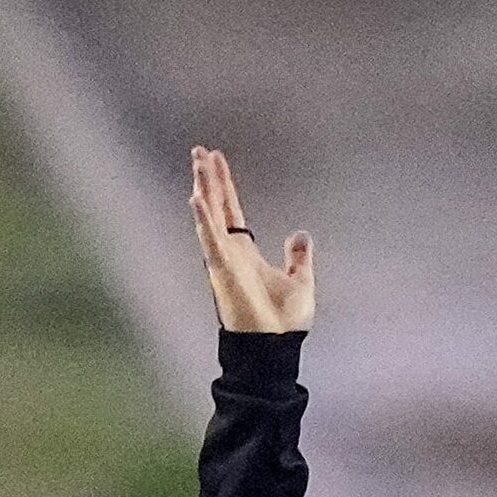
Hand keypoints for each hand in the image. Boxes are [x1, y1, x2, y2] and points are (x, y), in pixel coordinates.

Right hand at [190, 145, 314, 331]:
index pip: (231, 211)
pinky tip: (196, 198)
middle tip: (199, 151)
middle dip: (209, 178)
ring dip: (203, 189)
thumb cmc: (284, 321)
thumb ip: (298, 257)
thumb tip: (301, 234)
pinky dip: (203, 219)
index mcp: (246, 253)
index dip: (225, 186)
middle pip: (216, 206)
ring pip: (209, 216)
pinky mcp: (222, 269)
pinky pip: (210, 239)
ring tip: (197, 162)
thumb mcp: (300, 281)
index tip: (216, 161)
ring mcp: (224, 259)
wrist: (275, 345)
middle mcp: (231, 251)